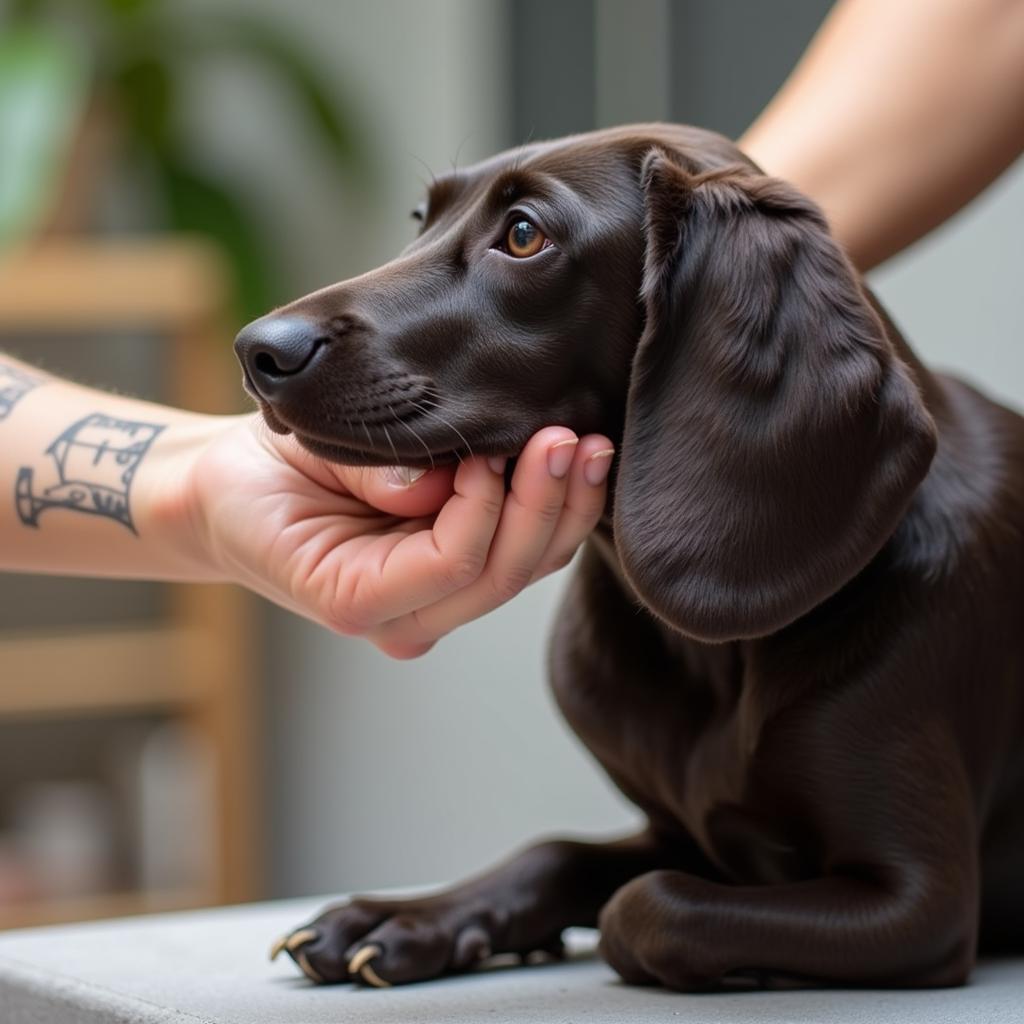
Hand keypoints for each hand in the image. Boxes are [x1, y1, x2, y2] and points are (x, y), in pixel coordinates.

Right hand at [183, 417, 613, 656]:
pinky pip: (516, 550)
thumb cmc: (256, 478)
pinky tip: (575, 466)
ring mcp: (435, 599)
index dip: (484, 506)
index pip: (451, 565)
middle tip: (568, 439)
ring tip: (592, 447)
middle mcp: (407, 614)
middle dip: (544, 506)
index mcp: (355, 597)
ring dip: (564, 509)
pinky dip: (551, 510)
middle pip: (503, 575)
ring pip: (524, 569)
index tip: (485, 447)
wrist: (236, 494)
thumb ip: (371, 471)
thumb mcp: (299, 458)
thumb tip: (444, 478)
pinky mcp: (453, 571)